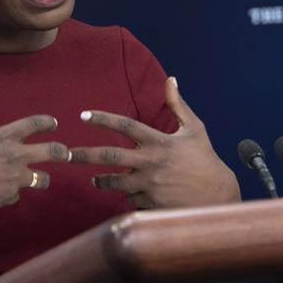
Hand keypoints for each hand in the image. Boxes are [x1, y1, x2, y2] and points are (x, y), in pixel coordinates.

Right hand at [0, 77, 73, 220]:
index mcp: (4, 137)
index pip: (36, 123)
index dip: (48, 122)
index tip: (53, 124)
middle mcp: (15, 156)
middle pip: (53, 151)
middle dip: (63, 152)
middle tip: (65, 153)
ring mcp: (15, 178)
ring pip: (43, 179)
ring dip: (42, 178)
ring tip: (40, 178)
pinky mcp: (9, 197)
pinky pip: (19, 194)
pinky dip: (13, 193)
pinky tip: (3, 192)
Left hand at [71, 77, 240, 208]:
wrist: (217, 196)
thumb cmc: (205, 159)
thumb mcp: (194, 129)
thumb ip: (178, 105)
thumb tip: (171, 79)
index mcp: (159, 141)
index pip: (125, 125)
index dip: (103, 119)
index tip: (83, 116)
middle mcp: (150, 162)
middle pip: (109, 156)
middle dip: (83, 154)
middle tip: (65, 154)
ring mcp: (148, 184)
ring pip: (113, 182)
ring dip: (100, 180)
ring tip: (94, 178)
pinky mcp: (149, 203)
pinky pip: (129, 199)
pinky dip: (127, 195)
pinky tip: (129, 193)